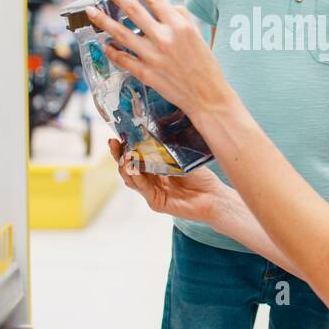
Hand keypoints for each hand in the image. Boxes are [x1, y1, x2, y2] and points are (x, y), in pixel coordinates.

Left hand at [86, 0, 232, 121]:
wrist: (208, 97)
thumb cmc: (206, 67)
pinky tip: (105, 44)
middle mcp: (164, 39)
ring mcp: (152, 57)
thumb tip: (168, 6)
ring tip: (91, 11)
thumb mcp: (198, 35)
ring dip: (103, 20)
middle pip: (133, 10)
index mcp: (179, 26)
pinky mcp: (146, 74)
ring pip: (121, 33)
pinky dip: (112, 50)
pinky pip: (123, 59)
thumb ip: (181, 18)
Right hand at [110, 138, 225, 222]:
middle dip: (118, 155)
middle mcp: (150, 179)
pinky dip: (137, 178)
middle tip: (114, 143)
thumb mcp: (182, 156)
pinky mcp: (156, 202)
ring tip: (124, 155)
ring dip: (125, 166)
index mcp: (154, 167)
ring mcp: (151, 191)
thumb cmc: (200, 176)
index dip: (124, 146)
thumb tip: (155, 126)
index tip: (117, 135)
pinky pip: (143, 189)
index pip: (134, 155)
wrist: (214, 196)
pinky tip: (135, 169)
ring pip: (131, 178)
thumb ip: (167, 147)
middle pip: (127, 167)